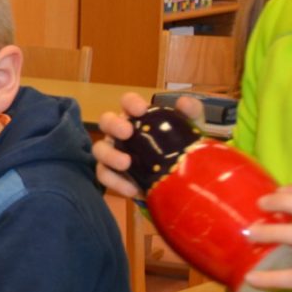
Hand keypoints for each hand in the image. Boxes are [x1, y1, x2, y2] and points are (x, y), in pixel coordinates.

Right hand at [92, 92, 206, 197]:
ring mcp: (112, 153)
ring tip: (126, 163)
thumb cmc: (179, 148)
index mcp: (137, 117)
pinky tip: (132, 189)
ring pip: (99, 149)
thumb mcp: (190, 129)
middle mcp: (120, 132)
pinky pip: (104, 175)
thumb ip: (192, 113)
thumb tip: (183, 102)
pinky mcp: (111, 174)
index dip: (130, 102)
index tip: (141, 110)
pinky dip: (115, 182)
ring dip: (110, 155)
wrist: (177, 181)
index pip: (127, 102)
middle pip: (106, 121)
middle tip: (127, 133)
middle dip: (113, 125)